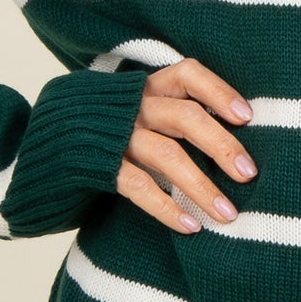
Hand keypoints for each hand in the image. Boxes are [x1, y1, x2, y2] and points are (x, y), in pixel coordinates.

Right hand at [114, 58, 257, 232]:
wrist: (51, 139)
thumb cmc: (116, 124)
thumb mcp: (143, 106)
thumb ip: (178, 111)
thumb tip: (240, 130)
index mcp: (150, 87)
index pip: (188, 74)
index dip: (219, 91)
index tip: (247, 116)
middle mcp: (136, 107)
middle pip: (185, 118)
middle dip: (221, 145)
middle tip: (249, 173)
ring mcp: (118, 136)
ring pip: (167, 156)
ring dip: (202, 187)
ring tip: (229, 214)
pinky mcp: (102, 167)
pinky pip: (139, 186)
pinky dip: (168, 208)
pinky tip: (192, 227)